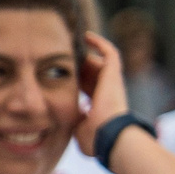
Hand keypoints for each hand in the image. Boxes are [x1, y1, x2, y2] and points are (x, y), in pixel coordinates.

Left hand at [72, 31, 127, 157]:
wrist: (108, 134)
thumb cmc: (94, 137)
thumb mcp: (78, 130)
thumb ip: (72, 123)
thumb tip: (60, 123)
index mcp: (98, 104)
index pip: (86, 88)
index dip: (75, 80)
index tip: (60, 74)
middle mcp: (106, 91)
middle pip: (92, 73)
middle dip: (78, 65)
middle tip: (60, 55)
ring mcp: (111, 81)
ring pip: (100, 61)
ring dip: (85, 54)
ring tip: (70, 44)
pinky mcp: (113, 73)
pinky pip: (109, 52)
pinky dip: (99, 43)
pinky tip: (85, 36)